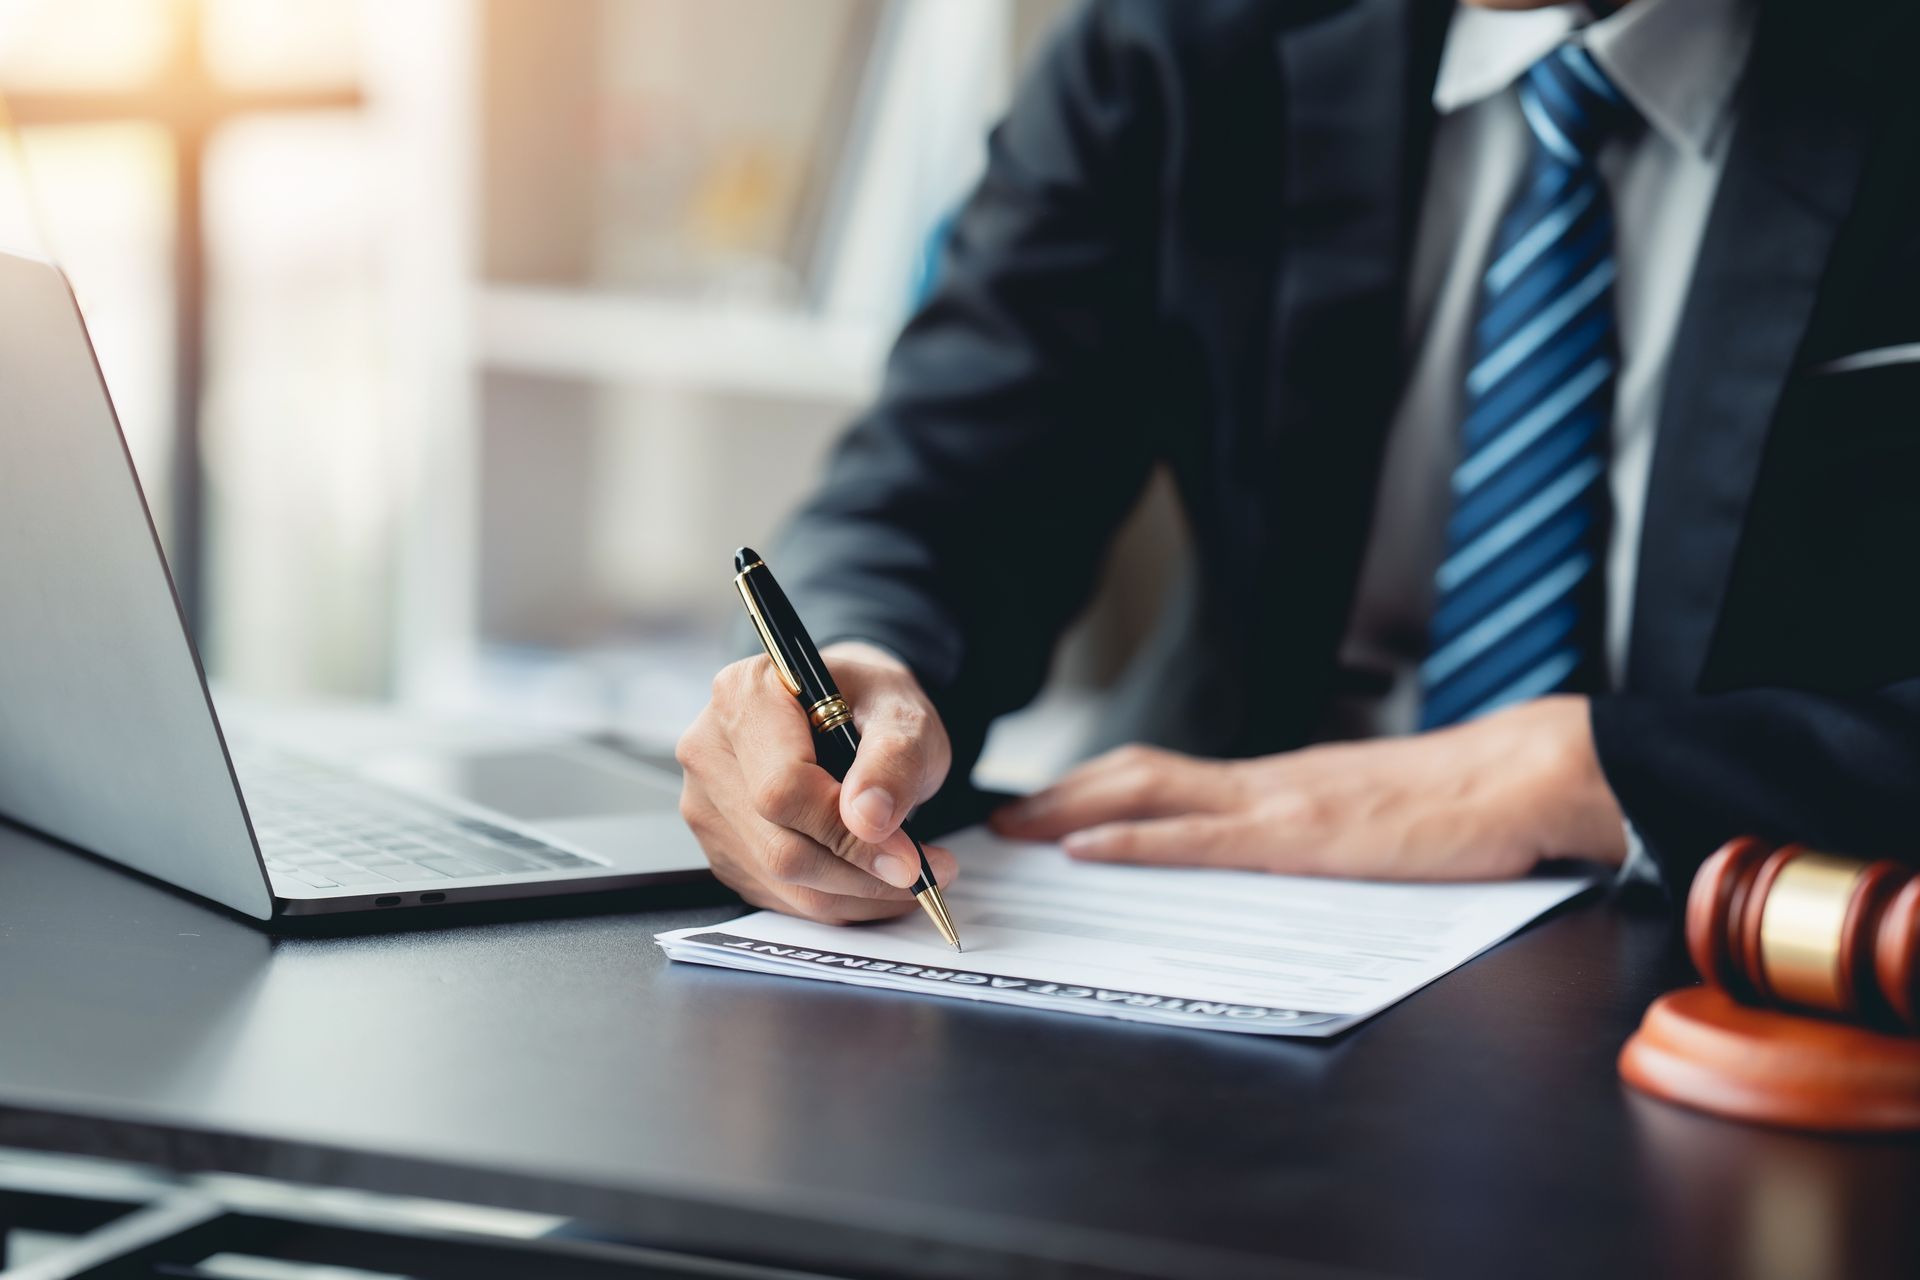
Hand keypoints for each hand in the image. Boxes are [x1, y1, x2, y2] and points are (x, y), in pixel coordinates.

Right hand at [676, 641, 957, 921]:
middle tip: (922, 871)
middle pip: (779, 845)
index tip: (907, 857)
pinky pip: (779, 896)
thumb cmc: (870, 702)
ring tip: (910, 872)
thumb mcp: (902, 712)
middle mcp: (710, 749)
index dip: (846, 834)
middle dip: (860, 873)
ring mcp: (708, 804)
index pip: (782, 789)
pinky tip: (872, 876)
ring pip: (782, 881)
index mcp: (744, 694)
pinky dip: (837, 899)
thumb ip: (893, 758)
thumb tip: (869, 818)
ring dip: (856, 894)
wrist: (850, 711)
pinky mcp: (722, 847)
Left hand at [990, 696, 1626, 878]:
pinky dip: (1132, 838)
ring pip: (1150, 792)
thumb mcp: (1366, 821)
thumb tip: (1274, 858)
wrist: (1522, 777)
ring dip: (1072, 809)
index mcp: (1275, 784)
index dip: (1097, 788)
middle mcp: (1263, 783)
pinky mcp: (1300, 835)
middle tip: (1001, 820)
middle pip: (1137, 774)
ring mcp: (1277, 804)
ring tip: (1017, 829)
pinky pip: (1197, 836)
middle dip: (1062, 794)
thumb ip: (1313, 834)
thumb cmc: (1459, 806)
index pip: (1166, 776)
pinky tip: (1087, 847)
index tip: (1043, 807)